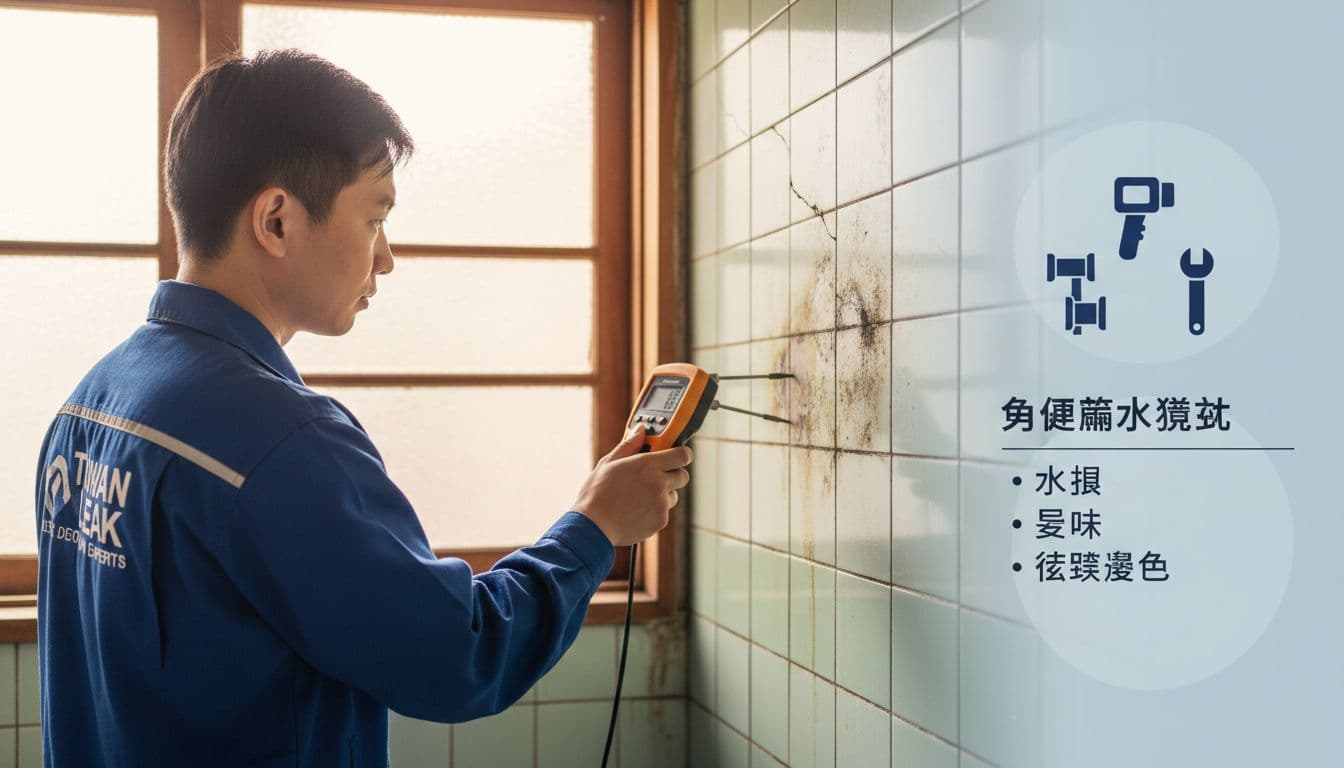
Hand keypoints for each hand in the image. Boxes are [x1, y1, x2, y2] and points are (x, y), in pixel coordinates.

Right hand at [570, 425, 693, 546]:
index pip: (682, 455)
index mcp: (647, 465)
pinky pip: (664, 513)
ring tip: (637, 498)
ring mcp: (661, 504)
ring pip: (672, 496)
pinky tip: (634, 512)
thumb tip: (640, 430)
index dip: (683, 454)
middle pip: (683, 476)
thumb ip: (629, 445)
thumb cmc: (596, 494)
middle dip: (673, 475)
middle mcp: (658, 483)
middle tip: (656, 477)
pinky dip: (654, 513)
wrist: (593, 526)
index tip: (678, 455)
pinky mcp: (660, 521)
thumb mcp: (608, 463)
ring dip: (662, 495)